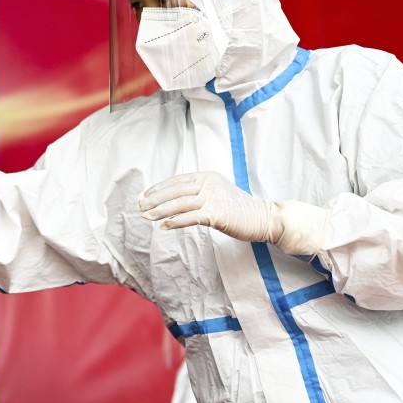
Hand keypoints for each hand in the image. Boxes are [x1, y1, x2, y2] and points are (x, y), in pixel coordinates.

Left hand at [138, 171, 275, 241]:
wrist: (263, 218)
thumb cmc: (237, 209)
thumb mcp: (216, 193)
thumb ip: (198, 193)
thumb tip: (172, 200)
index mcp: (207, 176)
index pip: (176, 181)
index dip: (158, 188)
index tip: (143, 196)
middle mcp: (209, 184)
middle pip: (175, 190)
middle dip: (154, 199)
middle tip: (139, 207)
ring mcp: (214, 197)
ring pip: (180, 203)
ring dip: (160, 211)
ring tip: (146, 217)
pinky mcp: (218, 213)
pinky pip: (191, 217)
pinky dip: (176, 221)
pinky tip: (164, 226)